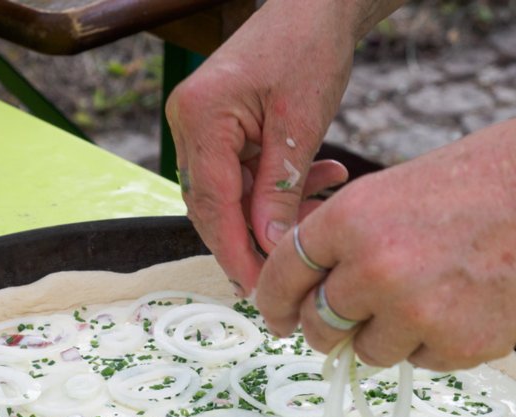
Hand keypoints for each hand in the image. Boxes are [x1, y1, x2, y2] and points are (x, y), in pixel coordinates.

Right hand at [165, 2, 360, 294]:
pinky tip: (324, 179)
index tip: (261, 289)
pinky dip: (280, 188)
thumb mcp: (301, 122)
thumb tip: (270, 248)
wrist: (316, 5)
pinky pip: (244, 177)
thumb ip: (281, 188)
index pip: (212, 204)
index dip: (236, 252)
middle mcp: (188, 124)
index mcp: (200, 116)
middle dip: (255, 240)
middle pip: (213, 208)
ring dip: (276, 210)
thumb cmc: (308, 46)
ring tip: (326, 203)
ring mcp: (201, 128)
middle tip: (294, 268)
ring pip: (232, 197)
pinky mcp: (222, 131)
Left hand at [255, 110, 515, 370]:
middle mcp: (374, 270)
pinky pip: (420, 361)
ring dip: (385, 336)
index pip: (281, 275)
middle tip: (345, 321)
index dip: (273, 301)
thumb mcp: (396, 189)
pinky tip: (464, 304)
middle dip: (326, 327)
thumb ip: (350, 239)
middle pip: (319, 325)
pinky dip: (433, 343)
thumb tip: (316, 291)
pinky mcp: (456, 347)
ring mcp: (415, 314)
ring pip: (368, 352)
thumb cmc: (488, 179)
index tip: (276, 317)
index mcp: (351, 220)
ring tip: (428, 297)